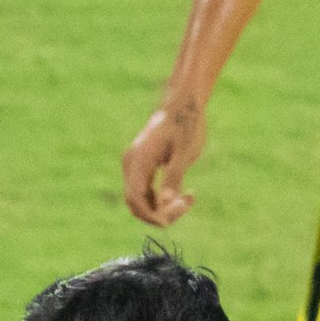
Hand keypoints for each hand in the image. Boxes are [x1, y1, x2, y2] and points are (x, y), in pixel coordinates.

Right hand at [120, 96, 210, 227]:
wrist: (181, 105)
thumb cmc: (186, 125)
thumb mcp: (184, 152)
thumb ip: (173, 177)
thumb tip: (165, 203)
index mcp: (138, 160)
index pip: (136, 199)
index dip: (152, 215)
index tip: (175, 216)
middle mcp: (131, 164)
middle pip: (135, 204)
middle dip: (158, 213)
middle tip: (186, 203)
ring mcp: (134, 166)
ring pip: (140, 201)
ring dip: (162, 208)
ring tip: (188, 197)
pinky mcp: (141, 167)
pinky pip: (145, 193)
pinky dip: (161, 199)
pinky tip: (183, 194)